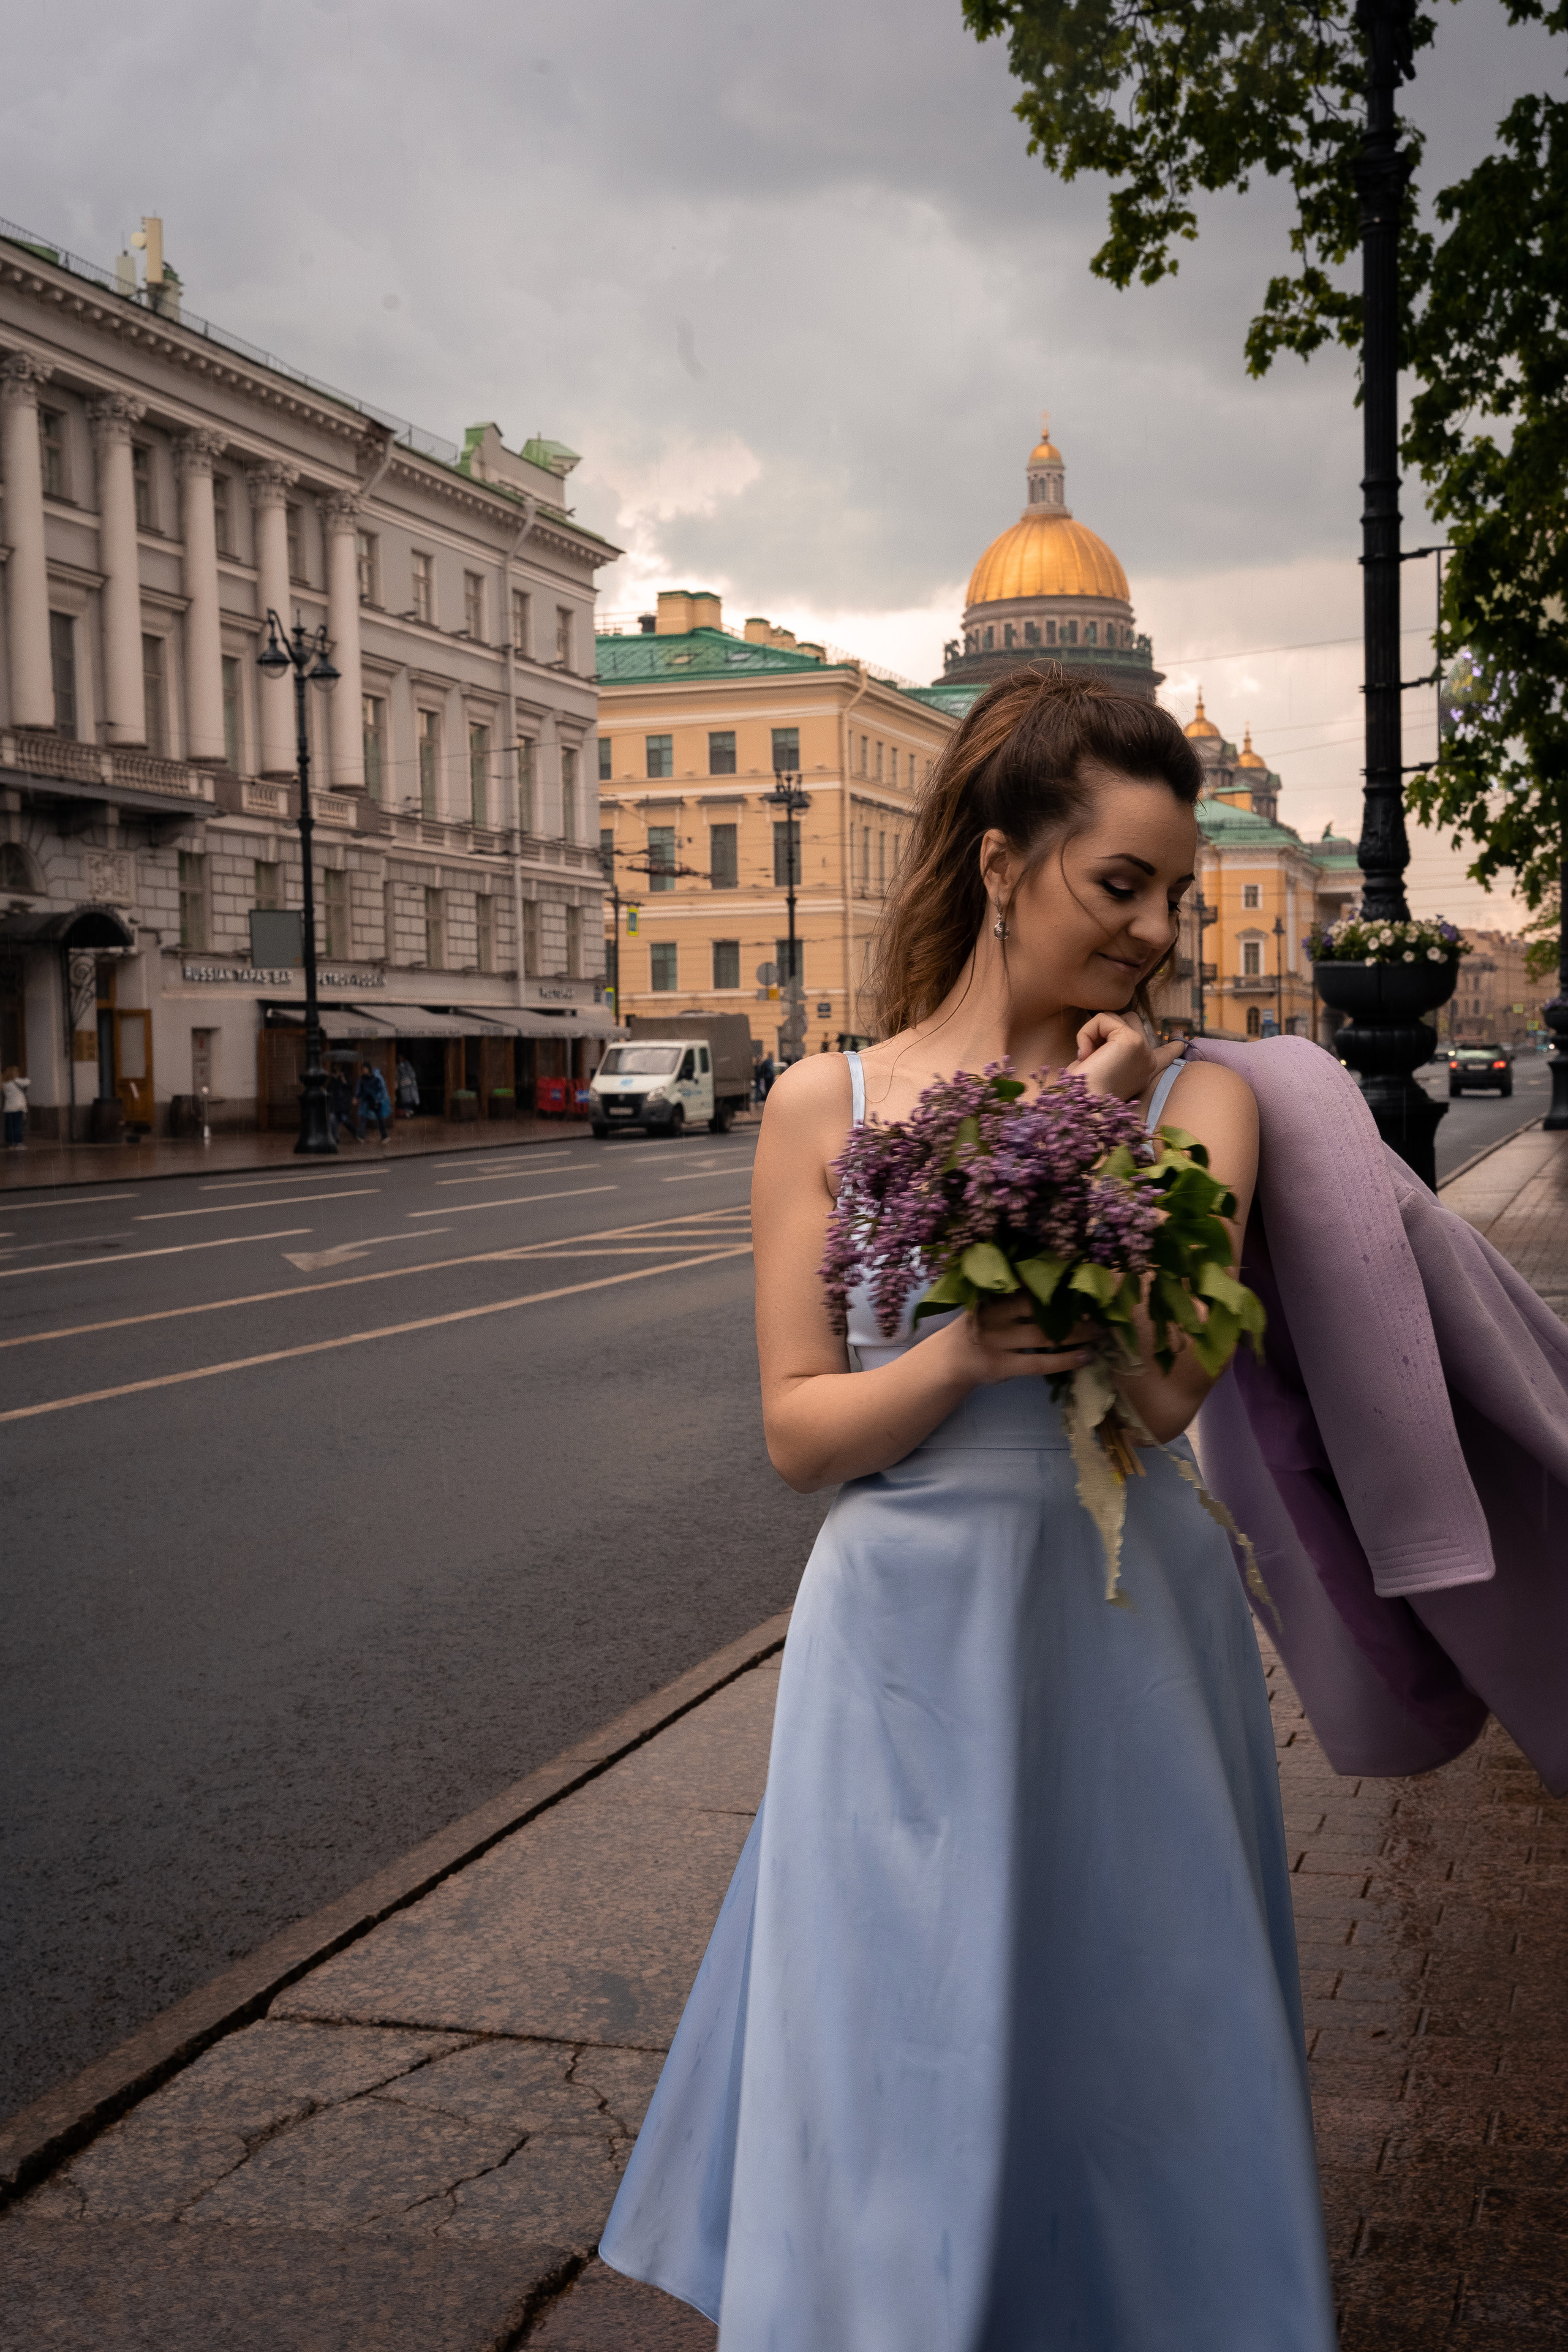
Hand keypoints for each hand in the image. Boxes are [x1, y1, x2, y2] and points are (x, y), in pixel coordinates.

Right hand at [939, 1296, 1092, 1387]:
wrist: (949, 1360)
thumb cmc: (979, 1327)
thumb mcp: (987, 1304)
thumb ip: (1012, 1294)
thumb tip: (1055, 1281)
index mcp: (993, 1297)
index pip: (1025, 1285)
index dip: (1053, 1282)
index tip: (1080, 1280)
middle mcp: (995, 1316)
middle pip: (1037, 1308)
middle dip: (1070, 1308)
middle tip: (1097, 1307)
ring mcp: (998, 1343)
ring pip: (1043, 1336)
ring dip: (1076, 1334)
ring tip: (1099, 1332)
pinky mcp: (1003, 1366)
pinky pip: (1040, 1363)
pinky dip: (1065, 1360)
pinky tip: (1086, 1357)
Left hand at [1065, 1014, 1175, 1102]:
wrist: (1082, 1106)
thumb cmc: (1083, 1091)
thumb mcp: (1102, 1068)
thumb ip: (1111, 1048)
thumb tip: (1108, 1028)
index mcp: (1144, 1072)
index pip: (1165, 1055)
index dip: (1173, 1047)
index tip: (1182, 1043)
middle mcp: (1148, 1061)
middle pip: (1130, 1022)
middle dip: (1105, 1029)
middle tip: (1090, 1055)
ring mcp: (1143, 1049)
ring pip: (1115, 1017)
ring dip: (1092, 1031)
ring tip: (1086, 1056)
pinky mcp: (1131, 1041)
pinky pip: (1103, 1018)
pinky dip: (1086, 1032)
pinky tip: (1084, 1054)